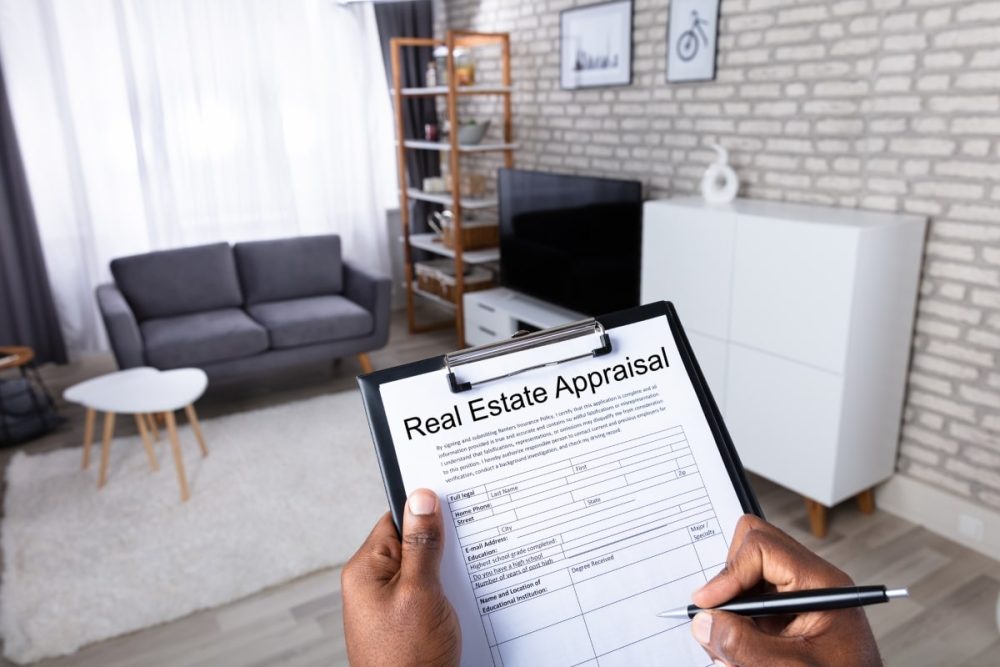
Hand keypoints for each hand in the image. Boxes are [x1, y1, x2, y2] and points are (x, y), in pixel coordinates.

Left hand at [342, 489, 460, 666]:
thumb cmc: (407, 660)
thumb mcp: (420, 593)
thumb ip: (422, 544)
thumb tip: (421, 498)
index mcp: (366, 570)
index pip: (396, 519)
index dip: (425, 509)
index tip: (454, 500)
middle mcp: (374, 585)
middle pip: (413, 543)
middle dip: (444, 542)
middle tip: (473, 537)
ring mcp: (391, 605)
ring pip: (426, 569)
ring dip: (451, 569)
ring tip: (473, 573)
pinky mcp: (408, 621)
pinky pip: (431, 592)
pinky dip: (451, 591)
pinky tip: (470, 595)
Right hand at [690, 515, 880, 666]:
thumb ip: (744, 645)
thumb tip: (704, 622)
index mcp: (822, 585)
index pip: (763, 548)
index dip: (730, 572)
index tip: (708, 603)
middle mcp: (809, 582)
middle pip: (753, 547)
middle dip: (728, 582)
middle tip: (717, 616)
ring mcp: (797, 596)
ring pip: (746, 575)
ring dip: (730, 608)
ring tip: (732, 651)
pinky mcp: (787, 614)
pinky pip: (749, 601)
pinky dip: (736, 625)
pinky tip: (742, 656)